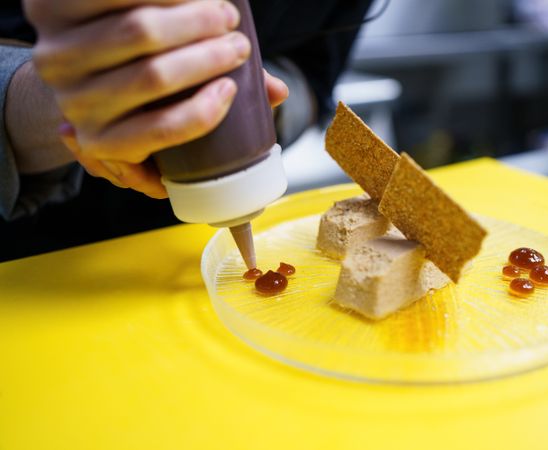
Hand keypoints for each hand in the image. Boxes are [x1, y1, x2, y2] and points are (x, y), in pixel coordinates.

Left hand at [25, 0, 287, 197]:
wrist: (68, 51)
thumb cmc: (132, 87)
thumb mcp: (163, 110)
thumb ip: (213, 106)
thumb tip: (277, 92)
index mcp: (104, 140)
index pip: (160, 132)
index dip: (203, 111)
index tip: (232, 86)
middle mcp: (75, 103)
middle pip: (154, 75)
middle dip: (208, 54)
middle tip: (237, 40)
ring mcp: (57, 55)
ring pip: (138, 31)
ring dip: (193, 17)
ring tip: (222, 11)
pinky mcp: (46, 10)